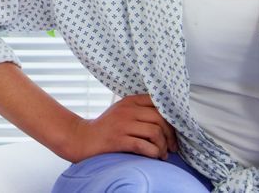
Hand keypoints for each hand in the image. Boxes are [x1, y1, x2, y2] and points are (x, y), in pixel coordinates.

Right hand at [61, 94, 178, 161]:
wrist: (84, 138)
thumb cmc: (107, 127)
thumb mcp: (122, 110)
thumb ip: (140, 109)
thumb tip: (167, 117)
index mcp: (129, 101)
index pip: (158, 102)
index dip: (171, 116)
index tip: (175, 128)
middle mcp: (126, 110)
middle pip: (160, 118)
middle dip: (171, 134)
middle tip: (173, 146)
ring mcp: (122, 125)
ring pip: (155, 132)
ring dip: (163, 146)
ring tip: (163, 153)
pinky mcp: (118, 140)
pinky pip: (144, 145)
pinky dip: (154, 152)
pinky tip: (155, 156)